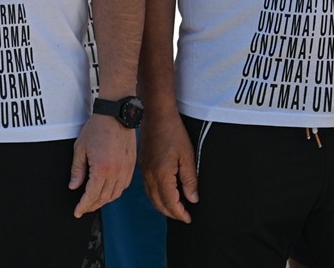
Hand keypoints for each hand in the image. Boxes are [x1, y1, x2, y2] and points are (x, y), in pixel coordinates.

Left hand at [69, 115, 134, 216]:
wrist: (117, 114)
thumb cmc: (97, 128)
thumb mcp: (80, 148)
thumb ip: (77, 169)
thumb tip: (74, 186)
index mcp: (102, 168)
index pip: (91, 195)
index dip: (83, 206)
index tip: (77, 212)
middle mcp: (116, 172)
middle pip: (104, 198)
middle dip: (92, 205)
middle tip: (83, 208)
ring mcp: (126, 169)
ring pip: (115, 194)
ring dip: (104, 201)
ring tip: (94, 201)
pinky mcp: (132, 166)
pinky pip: (124, 186)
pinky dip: (115, 192)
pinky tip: (107, 190)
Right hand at [140, 105, 198, 221]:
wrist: (156, 114)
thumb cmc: (173, 132)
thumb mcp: (188, 156)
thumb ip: (190, 180)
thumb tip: (192, 198)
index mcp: (161, 174)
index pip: (170, 203)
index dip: (180, 213)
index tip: (188, 218)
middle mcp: (149, 175)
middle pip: (158, 204)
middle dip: (171, 213)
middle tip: (184, 215)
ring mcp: (143, 170)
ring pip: (151, 197)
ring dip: (163, 206)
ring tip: (176, 207)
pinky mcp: (142, 165)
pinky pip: (147, 188)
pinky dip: (156, 196)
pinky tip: (165, 193)